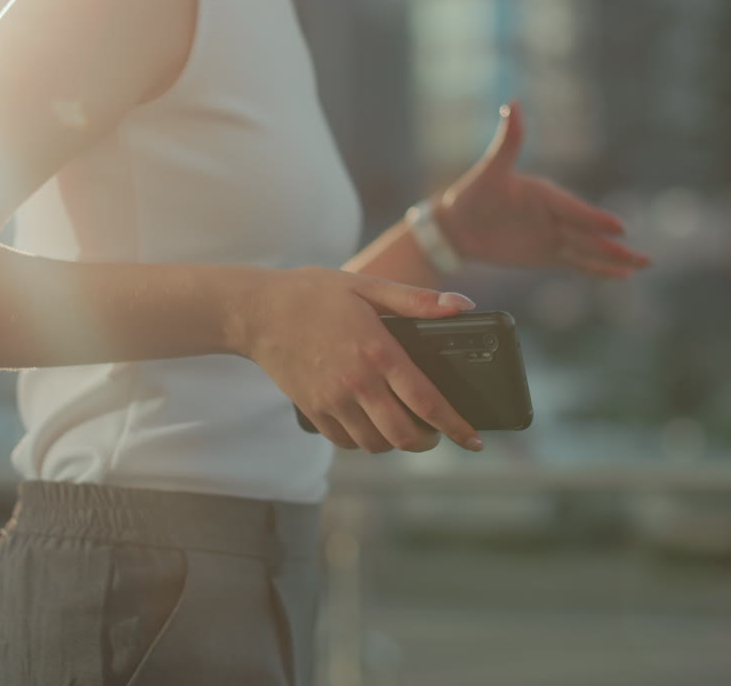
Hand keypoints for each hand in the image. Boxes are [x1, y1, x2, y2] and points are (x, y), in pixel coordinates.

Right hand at [239, 266, 483, 453]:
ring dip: (396, 442)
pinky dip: (365, 440)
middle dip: (429, 441)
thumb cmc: (314, 294)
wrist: (257, 312)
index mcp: (378, 352)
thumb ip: (417, 300)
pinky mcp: (313, 410)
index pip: (427, 402)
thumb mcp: (367, 286)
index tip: (474, 439)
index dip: (456, 426)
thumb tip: (463, 305)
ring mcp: (332, 401)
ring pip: (376, 444)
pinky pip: (346, 442)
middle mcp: (357, 383)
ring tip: (404, 426)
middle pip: (404, 435)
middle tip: (437, 433)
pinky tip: (371, 424)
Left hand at [435, 100, 650, 277]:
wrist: (458, 226)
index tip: (619, 228)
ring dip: (615, 258)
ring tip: (642, 265)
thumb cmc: (473, 194)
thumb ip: (507, 141)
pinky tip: (621, 275)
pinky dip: (599, 270)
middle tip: (642, 257)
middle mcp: (555, 215)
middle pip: (590, 234)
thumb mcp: (491, 170)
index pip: (574, 210)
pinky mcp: (548, 254)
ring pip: (589, 250)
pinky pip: (578, 263)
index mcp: (546, 195)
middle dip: (616, 246)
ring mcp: (554, 236)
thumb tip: (512, 103)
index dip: (595, 220)